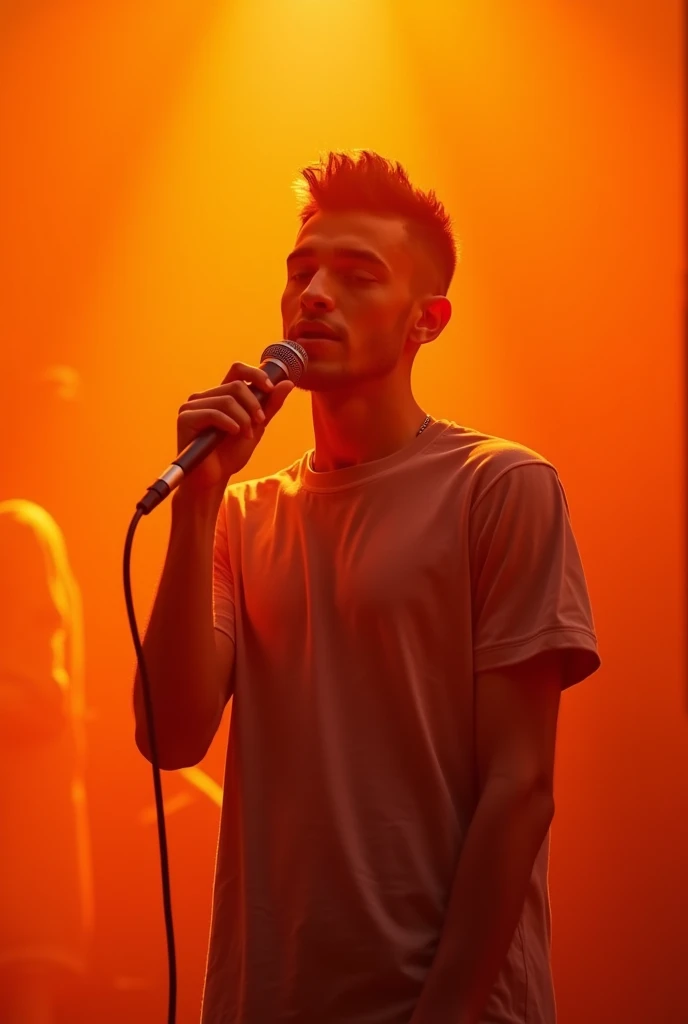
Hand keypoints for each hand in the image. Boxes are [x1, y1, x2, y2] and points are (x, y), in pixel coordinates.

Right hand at [175, 361, 294, 498]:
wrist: (215, 478)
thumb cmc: (231, 454)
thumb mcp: (256, 426)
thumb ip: (270, 406)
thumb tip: (288, 383)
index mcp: (220, 395)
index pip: (237, 370)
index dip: (256, 374)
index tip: (270, 389)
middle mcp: (205, 396)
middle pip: (236, 386)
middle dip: (253, 406)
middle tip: (259, 423)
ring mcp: (192, 406)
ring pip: (227, 400)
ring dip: (243, 419)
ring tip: (246, 435)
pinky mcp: (185, 418)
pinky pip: (213, 412)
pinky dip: (230, 423)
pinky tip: (234, 434)